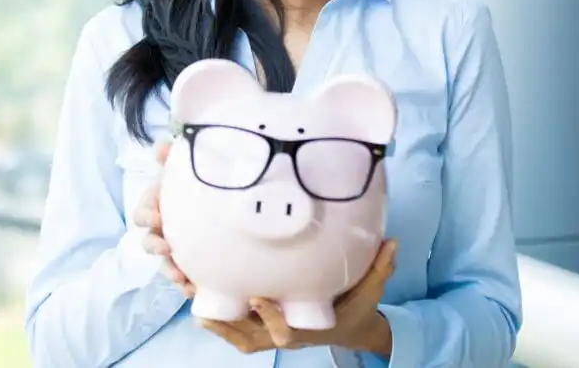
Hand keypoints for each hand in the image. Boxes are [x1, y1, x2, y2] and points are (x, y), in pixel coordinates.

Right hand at [131, 138, 195, 296]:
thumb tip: (161, 146)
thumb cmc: (197, 181)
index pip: (143, 212)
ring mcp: (176, 248)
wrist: (225, 203)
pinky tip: (195, 289)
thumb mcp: (185, 166)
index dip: (146, 215)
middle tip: (166, 249)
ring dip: (170, 270)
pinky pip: (186, 277)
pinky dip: (187, 285)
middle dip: (154, 247)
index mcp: (158, 206)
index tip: (155, 218)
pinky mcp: (192, 263)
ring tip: (181, 278)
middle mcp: (164, 228)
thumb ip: (171, 156)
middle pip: (149, 242)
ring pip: (166, 263)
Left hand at [199, 239, 397, 355]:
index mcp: (305, 328)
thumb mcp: (370, 291)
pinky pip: (230, 328)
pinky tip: (191, 291)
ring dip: (210, 314)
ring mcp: (266, 336)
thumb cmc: (354, 307)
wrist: (345, 329)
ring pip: (232, 331)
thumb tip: (392, 242)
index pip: (283, 329)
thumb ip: (380, 267)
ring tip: (185, 287)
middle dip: (224, 316)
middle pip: (247, 334)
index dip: (268, 316)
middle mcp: (281, 335)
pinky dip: (211, 316)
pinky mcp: (257, 331)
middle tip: (202, 292)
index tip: (257, 296)